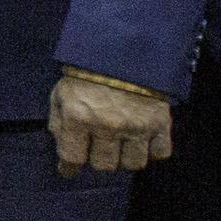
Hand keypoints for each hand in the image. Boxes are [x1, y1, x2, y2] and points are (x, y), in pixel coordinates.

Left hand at [50, 70, 170, 175]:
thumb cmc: (87, 74)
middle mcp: (108, 126)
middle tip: (98, 147)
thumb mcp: (62, 94)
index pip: (73, 158)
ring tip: (121, 144)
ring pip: (133, 164)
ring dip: (125, 158)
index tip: (69, 169)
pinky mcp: (161, 123)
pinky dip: (152, 151)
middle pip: (104, 165)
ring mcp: (137, 126)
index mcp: (79, 118)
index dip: (69, 166)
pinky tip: (143, 140)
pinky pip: (160, 153)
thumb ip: (59, 124)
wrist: (125, 50)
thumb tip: (63, 155)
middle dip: (98, 158)